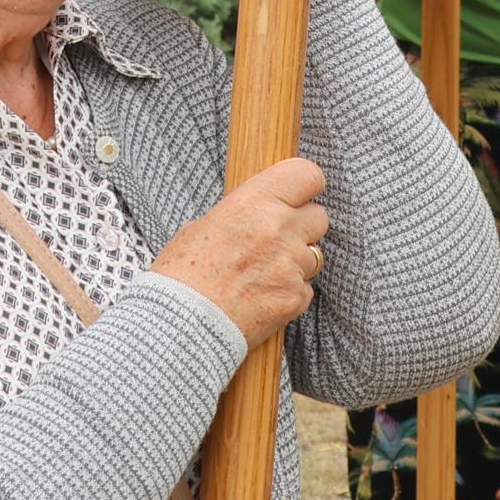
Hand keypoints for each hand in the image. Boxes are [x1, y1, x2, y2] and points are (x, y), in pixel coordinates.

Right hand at [152, 154, 330, 347]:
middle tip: (278, 240)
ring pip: (314, 255)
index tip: (302, 193)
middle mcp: (278, 230)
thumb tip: (257, 213)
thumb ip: (242, 214)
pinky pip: (305, 288)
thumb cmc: (182, 275)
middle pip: (319, 216)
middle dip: (303, 227)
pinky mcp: (294, 298)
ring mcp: (290, 265)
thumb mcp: (203, 226)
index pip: (306, 175)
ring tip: (262, 274)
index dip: (307, 185)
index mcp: (253, 204)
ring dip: (296, 262)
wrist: (180, 324)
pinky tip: (262, 297)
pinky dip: (289, 292)